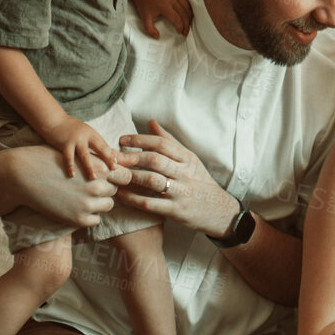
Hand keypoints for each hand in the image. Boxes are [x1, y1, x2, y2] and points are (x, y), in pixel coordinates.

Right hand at [3, 141, 127, 229]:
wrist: (24, 175)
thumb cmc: (50, 160)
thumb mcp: (79, 156)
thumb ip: (105, 160)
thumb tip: (130, 159)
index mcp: (100, 167)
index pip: (126, 176)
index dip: (117, 177)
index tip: (107, 177)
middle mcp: (97, 186)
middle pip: (115, 191)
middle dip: (105, 189)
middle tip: (86, 185)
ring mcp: (88, 204)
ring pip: (108, 206)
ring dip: (98, 202)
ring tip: (80, 195)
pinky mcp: (77, 219)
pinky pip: (95, 220)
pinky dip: (88, 215)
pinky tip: (75, 206)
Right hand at [44, 116, 116, 180]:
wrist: (53, 120)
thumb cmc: (69, 129)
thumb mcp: (85, 133)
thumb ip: (95, 143)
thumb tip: (109, 154)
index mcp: (92, 134)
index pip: (105, 146)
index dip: (112, 155)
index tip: (117, 165)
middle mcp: (86, 136)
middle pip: (100, 148)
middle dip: (108, 159)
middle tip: (114, 170)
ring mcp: (75, 140)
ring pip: (85, 155)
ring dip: (90, 167)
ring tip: (93, 178)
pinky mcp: (65, 144)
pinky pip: (68, 157)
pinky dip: (70, 166)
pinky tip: (72, 175)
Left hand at [115, 120, 236, 234]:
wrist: (220, 211)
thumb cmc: (199, 182)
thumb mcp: (190, 160)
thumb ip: (169, 141)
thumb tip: (151, 122)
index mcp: (187, 159)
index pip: (162, 144)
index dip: (140, 140)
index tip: (122, 140)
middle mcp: (185, 173)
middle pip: (155, 160)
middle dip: (132, 157)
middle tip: (113, 157)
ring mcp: (180, 193)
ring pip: (152, 180)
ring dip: (131, 176)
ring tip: (115, 174)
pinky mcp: (175, 211)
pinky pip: (150, 204)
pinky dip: (133, 199)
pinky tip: (121, 195)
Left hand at [132, 0, 192, 39]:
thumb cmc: (144, 3)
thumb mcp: (144, 18)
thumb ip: (150, 29)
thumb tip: (157, 37)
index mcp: (164, 6)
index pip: (176, 19)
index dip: (180, 27)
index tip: (179, 32)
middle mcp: (171, 0)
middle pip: (184, 14)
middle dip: (186, 25)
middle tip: (185, 32)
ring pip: (187, 7)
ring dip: (189, 17)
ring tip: (188, 24)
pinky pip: (186, 1)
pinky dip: (189, 9)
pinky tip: (188, 14)